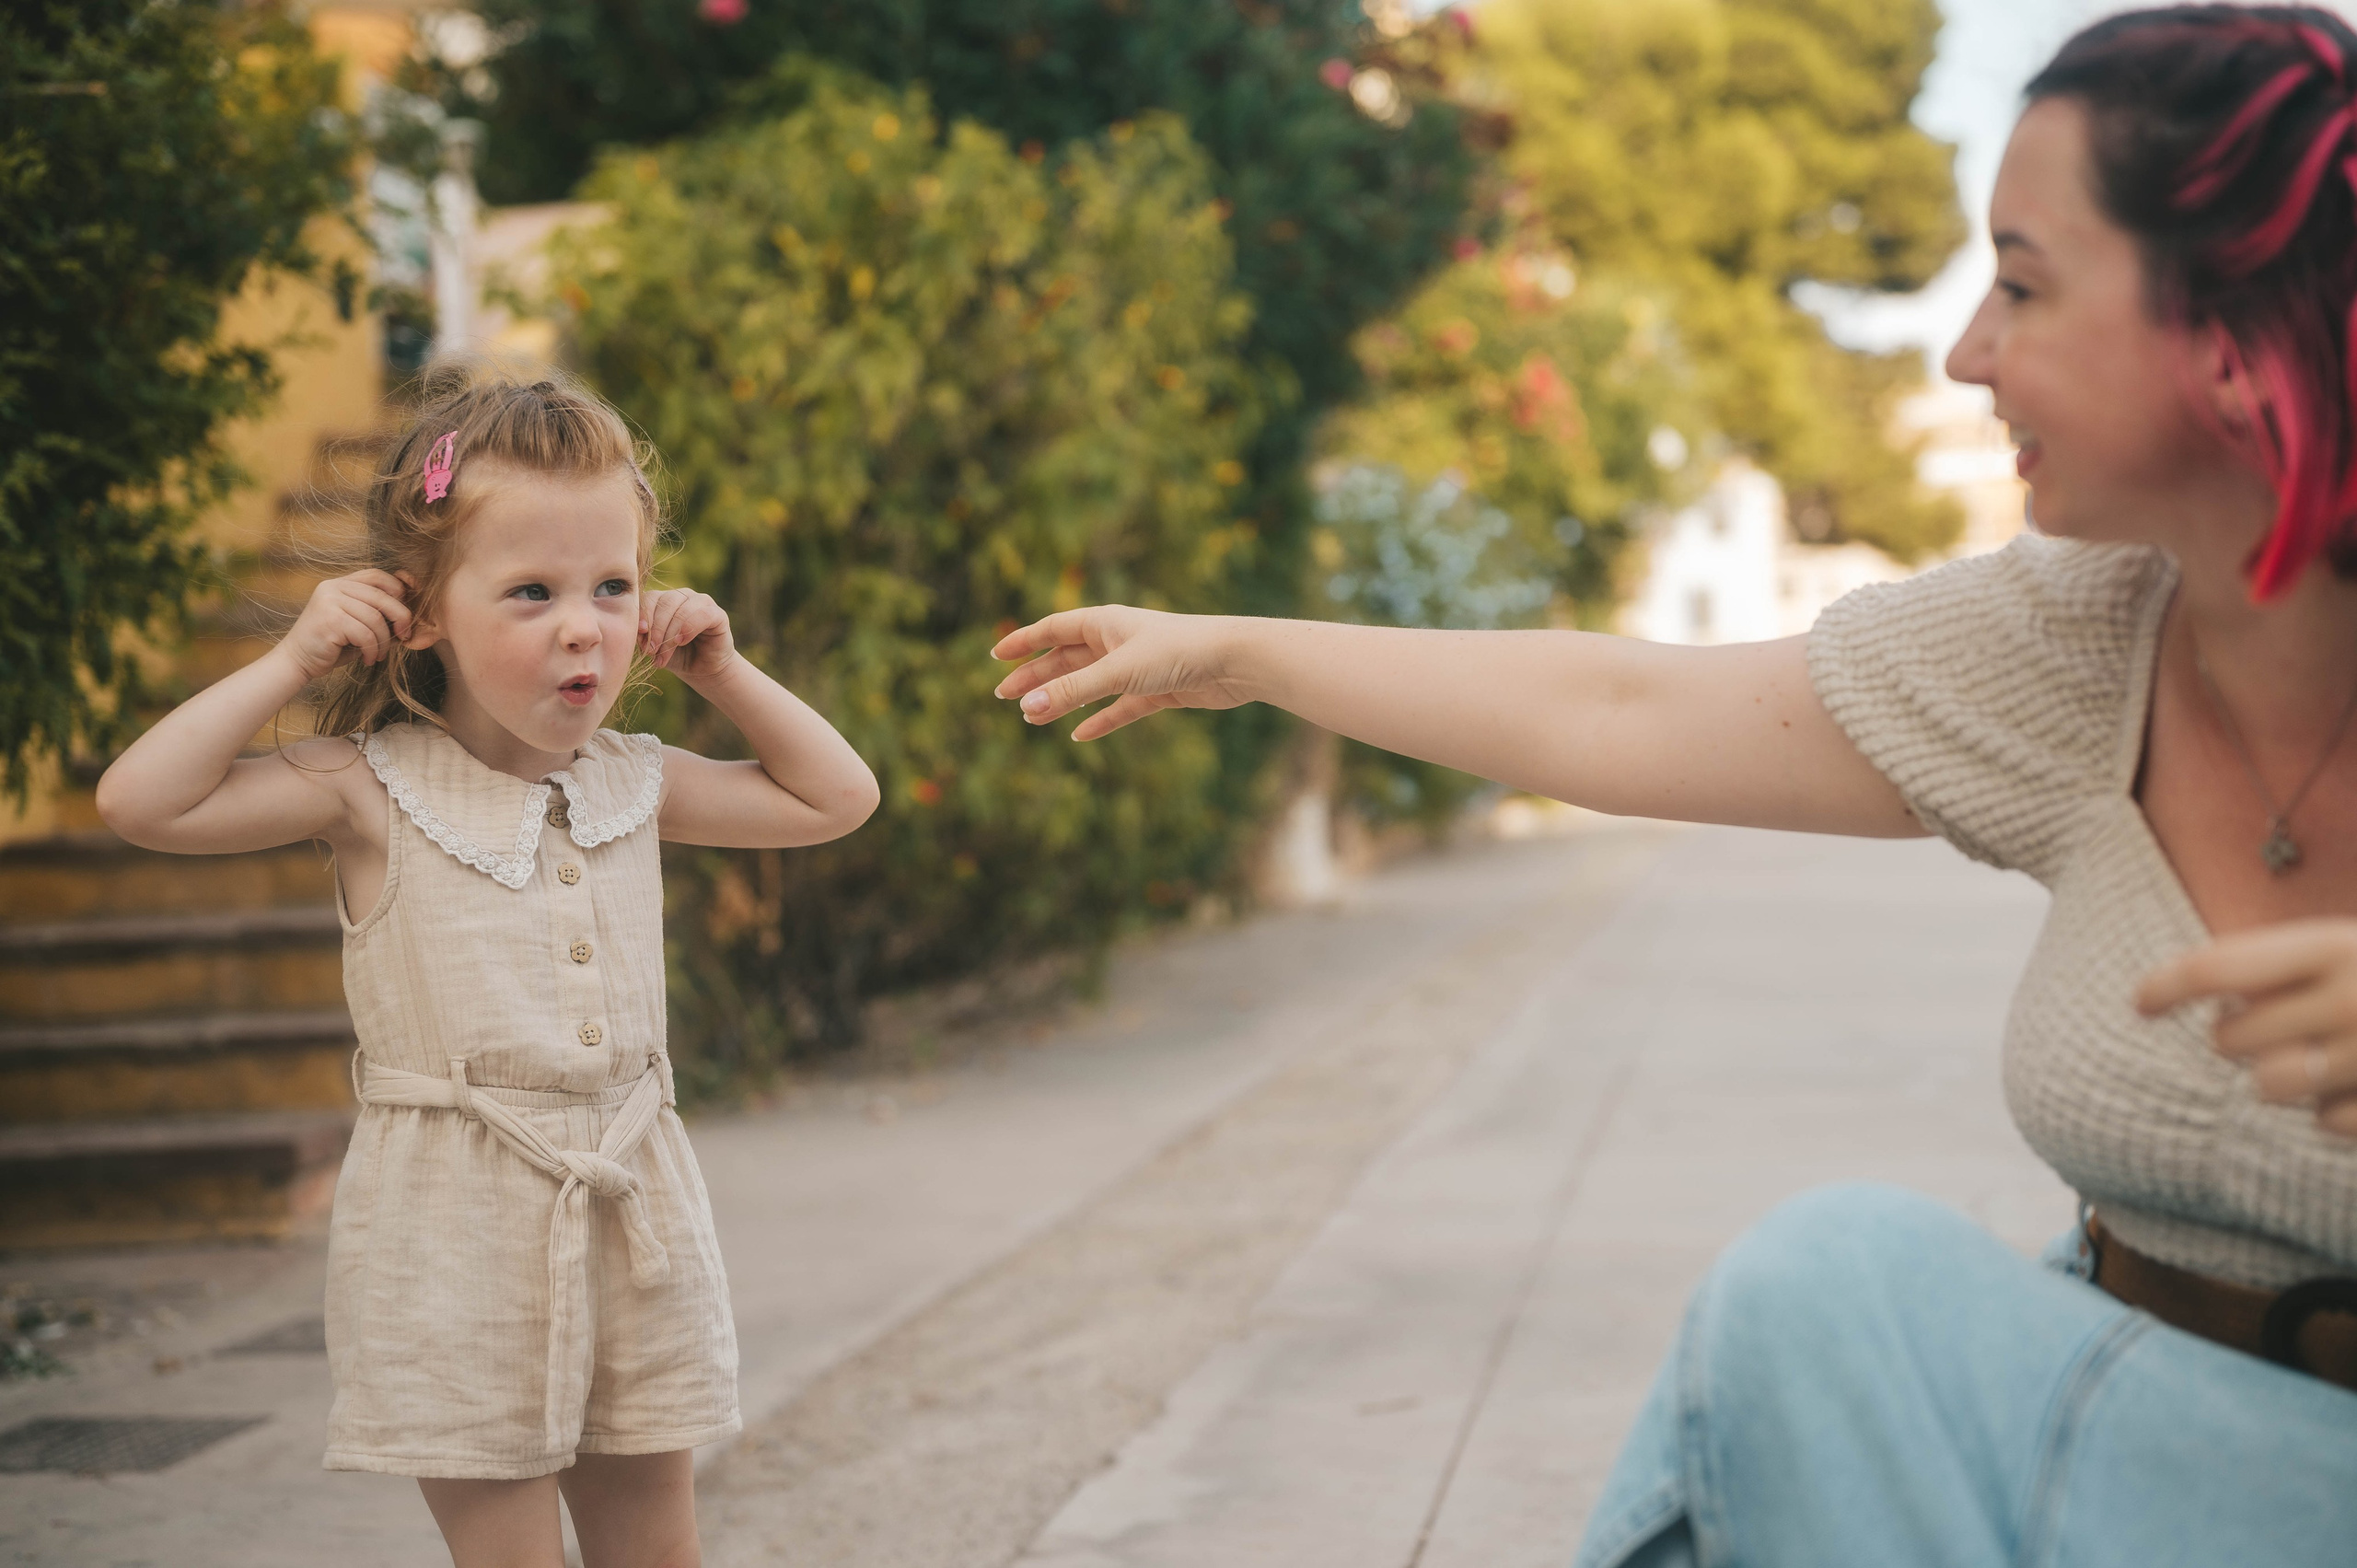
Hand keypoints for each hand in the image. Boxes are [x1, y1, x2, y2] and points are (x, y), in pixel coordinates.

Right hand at [278, 570, 412, 681]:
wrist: (297, 661)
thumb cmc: (332, 645)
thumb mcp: (357, 623)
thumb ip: (377, 613)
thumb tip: (410, 614)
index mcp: (340, 583)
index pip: (377, 575)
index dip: (398, 591)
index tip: (404, 615)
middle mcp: (333, 587)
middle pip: (382, 596)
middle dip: (400, 618)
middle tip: (403, 636)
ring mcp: (329, 601)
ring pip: (375, 618)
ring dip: (384, 641)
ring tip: (378, 654)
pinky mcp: (329, 620)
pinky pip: (366, 634)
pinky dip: (372, 650)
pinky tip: (368, 659)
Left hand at [639, 589, 736, 681]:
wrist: (702, 671)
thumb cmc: (676, 656)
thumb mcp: (654, 646)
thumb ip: (644, 635)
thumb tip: (638, 629)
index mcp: (665, 600)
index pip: (651, 597)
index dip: (644, 614)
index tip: (641, 633)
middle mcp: (683, 596)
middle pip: (665, 602)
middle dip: (656, 629)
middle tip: (652, 650)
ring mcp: (702, 602)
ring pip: (682, 609)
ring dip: (670, 633)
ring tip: (664, 653)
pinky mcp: (718, 614)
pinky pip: (703, 614)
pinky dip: (689, 628)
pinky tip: (682, 642)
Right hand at [991, 606, 1247, 740]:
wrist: (1234, 662)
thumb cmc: (1177, 652)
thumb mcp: (1118, 672)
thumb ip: (1073, 692)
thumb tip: (1028, 707)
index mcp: (1105, 623)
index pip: (1053, 629)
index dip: (1024, 642)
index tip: (996, 654)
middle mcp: (1118, 642)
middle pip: (1066, 660)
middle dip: (1035, 677)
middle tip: (1002, 696)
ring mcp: (1137, 667)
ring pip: (1089, 685)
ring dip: (1061, 700)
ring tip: (1032, 717)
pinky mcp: (1157, 690)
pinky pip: (1120, 708)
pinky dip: (1100, 720)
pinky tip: (1080, 736)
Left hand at [2136, 918, 2356, 1137]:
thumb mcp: (2341, 949)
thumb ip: (2275, 965)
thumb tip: (2170, 986)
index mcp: (2334, 945)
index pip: (2217, 969)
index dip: (2166, 986)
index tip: (2141, 1004)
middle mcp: (2354, 998)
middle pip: (2230, 1037)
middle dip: (2241, 1035)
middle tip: (2283, 1026)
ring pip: (2269, 1085)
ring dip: (2281, 1075)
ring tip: (2321, 1056)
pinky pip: (2326, 1121)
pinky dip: (2336, 1105)